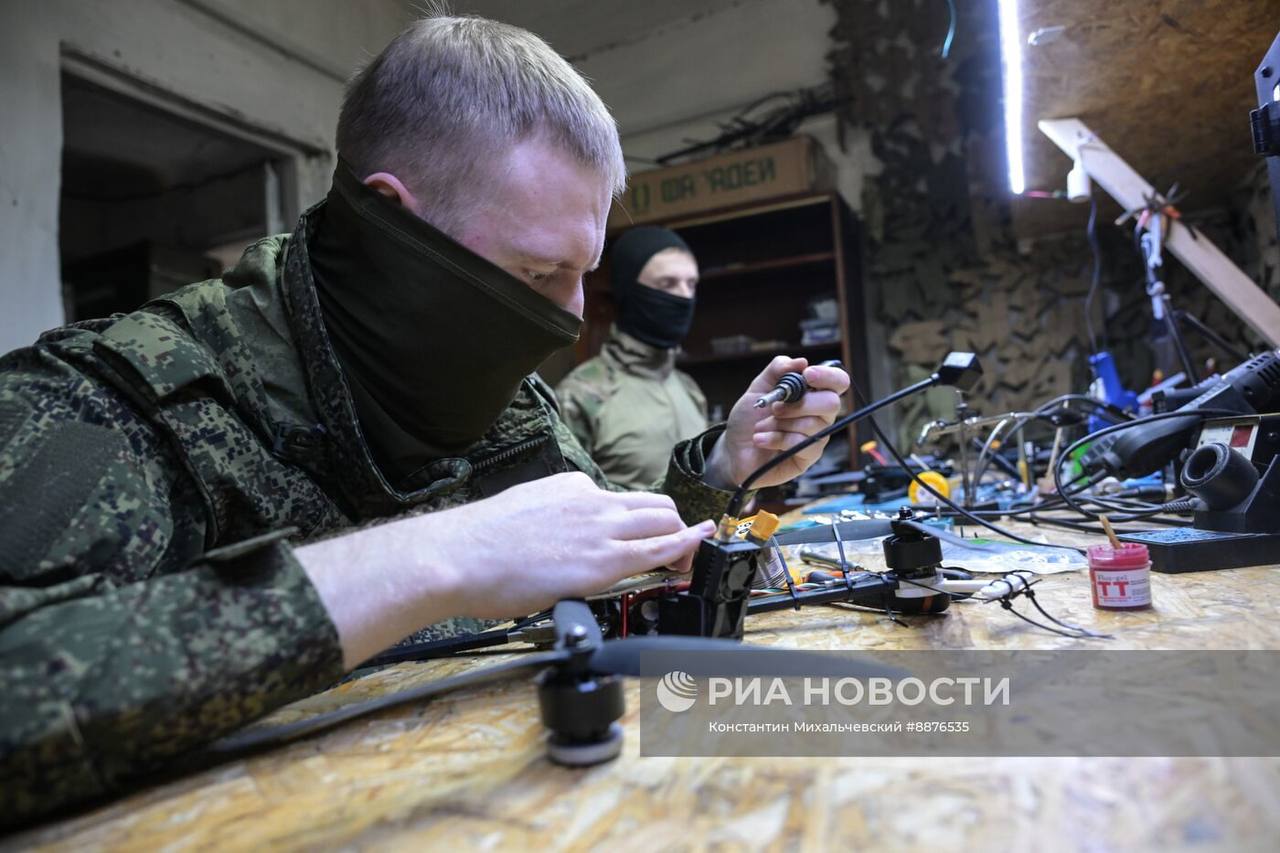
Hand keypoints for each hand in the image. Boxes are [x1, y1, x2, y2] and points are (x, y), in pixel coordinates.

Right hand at [299, 471, 714, 666]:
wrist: (459, 556)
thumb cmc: (479, 545)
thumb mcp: (523, 511)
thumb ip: (552, 519)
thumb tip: (559, 540)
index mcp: (570, 487)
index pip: (618, 500)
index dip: (638, 520)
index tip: (641, 533)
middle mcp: (591, 500)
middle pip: (653, 504)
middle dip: (672, 522)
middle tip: (680, 542)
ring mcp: (600, 529)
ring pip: (663, 521)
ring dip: (683, 535)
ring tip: (693, 549)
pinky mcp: (603, 560)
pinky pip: (659, 549)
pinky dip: (686, 546)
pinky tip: (697, 547)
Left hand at [706, 357, 849, 489]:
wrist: (733, 449)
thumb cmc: (748, 420)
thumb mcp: (757, 389)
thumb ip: (777, 370)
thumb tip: (801, 361)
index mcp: (811, 395)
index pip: (838, 382)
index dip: (828, 376)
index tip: (808, 375)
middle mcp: (819, 415)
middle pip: (832, 403)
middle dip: (800, 404)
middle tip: (775, 408)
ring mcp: (816, 437)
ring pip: (813, 425)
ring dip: (780, 424)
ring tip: (762, 427)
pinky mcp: (808, 457)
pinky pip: (801, 444)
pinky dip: (776, 439)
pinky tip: (761, 439)